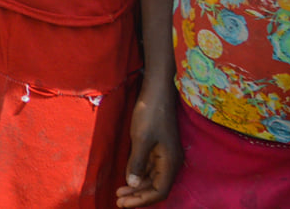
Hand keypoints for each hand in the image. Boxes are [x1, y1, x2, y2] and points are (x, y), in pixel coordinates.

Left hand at [119, 81, 179, 205]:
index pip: (160, 191)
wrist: (157, 92)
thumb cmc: (150, 114)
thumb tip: (133, 185)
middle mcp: (171, 162)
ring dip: (137, 188)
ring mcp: (165, 156)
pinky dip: (139, 176)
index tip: (124, 203)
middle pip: (157, 188)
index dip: (142, 200)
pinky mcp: (159, 149)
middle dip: (138, 197)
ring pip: (153, 180)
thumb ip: (138, 163)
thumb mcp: (141, 139)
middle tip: (118, 201)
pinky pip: (151, 169)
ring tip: (119, 193)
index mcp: (171, 162)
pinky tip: (127, 179)